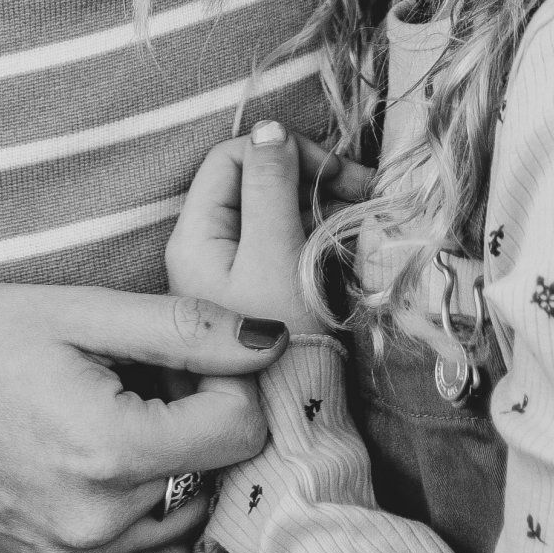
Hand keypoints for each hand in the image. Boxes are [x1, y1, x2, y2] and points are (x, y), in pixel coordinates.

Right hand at [0, 282, 286, 552]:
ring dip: (179, 479)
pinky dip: (149, 526)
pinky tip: (116, 472)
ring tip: (128, 423)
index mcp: (108, 452)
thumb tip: (271, 339)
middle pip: (215, 480)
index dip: (228, 381)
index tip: (187, 357)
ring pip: (184, 531)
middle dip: (202, 428)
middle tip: (151, 383)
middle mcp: (94, 526)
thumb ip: (187, 328)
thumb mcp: (88, 313)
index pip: (238, 431)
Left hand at [166, 122, 371, 336]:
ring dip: (316, 200)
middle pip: (252, 179)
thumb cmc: (279, 342)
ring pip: (270, 209)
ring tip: (358, 214)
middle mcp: (201, 248)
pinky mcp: (251, 292)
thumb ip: (270, 185)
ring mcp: (225, 273)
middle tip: (358, 190)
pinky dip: (312, 230)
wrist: (288, 425)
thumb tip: (269, 127)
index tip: (333, 173)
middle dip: (306, 175)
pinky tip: (343, 241)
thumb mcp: (276, 254)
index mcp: (195, 235)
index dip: (283, 152)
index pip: (234, 156)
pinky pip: (280, 240)